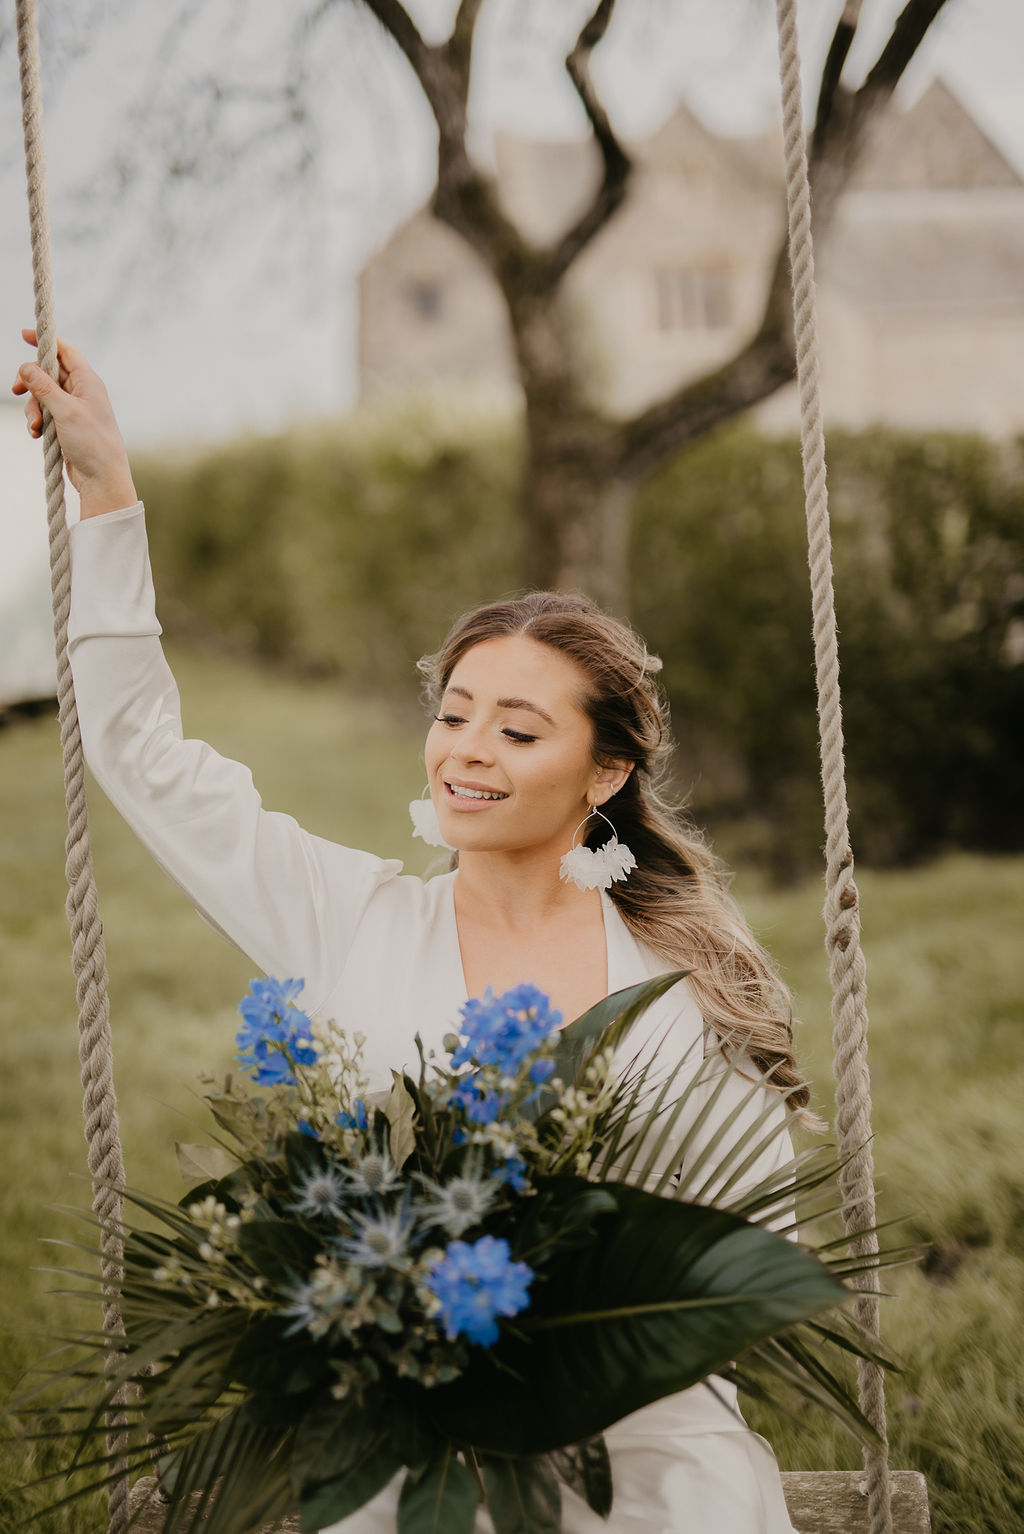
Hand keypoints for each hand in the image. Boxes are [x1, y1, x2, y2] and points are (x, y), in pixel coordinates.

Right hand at [12, 329, 137, 517]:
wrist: (102, 479)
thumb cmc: (92, 443)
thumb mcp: (65, 411)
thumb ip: (44, 387)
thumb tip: (26, 366)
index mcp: (88, 382)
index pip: (66, 351)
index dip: (46, 341)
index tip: (23, 334)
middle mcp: (83, 392)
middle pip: (49, 373)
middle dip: (31, 382)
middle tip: (17, 390)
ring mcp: (74, 409)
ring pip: (43, 395)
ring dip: (33, 408)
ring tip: (34, 426)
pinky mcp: (67, 425)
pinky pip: (46, 414)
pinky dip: (38, 421)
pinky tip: (36, 435)